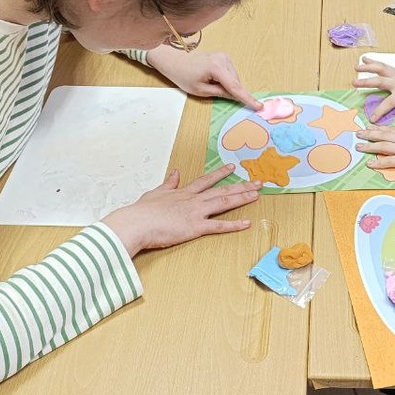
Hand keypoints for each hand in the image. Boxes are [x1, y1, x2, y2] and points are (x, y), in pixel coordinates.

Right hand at [102, 164, 261, 256]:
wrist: (137, 223)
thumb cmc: (142, 212)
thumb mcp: (155, 193)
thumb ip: (168, 184)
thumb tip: (175, 172)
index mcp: (183, 192)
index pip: (206, 181)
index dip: (220, 174)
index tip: (232, 168)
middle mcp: (193, 200)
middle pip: (221, 190)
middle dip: (241, 186)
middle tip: (257, 182)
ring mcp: (196, 212)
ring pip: (224, 203)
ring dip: (242, 198)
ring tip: (257, 195)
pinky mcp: (196, 227)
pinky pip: (219, 226)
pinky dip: (234, 225)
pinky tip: (247, 223)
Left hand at [148, 47, 262, 109]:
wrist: (174, 60)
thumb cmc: (183, 76)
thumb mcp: (200, 90)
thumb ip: (220, 93)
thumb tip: (235, 97)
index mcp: (216, 67)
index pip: (235, 87)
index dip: (247, 98)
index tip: (259, 106)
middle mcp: (223, 59)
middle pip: (235, 82)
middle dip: (230, 91)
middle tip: (213, 92)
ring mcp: (224, 56)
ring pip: (234, 78)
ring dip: (227, 85)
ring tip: (209, 83)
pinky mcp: (223, 56)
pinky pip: (230, 73)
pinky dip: (226, 79)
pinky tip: (213, 78)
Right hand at [354, 58, 394, 122]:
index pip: (390, 102)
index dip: (380, 111)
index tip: (372, 118)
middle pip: (380, 81)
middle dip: (367, 82)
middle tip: (354, 83)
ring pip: (380, 69)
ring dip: (367, 68)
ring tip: (356, 67)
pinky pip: (383, 65)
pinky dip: (373, 61)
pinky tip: (364, 58)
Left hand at [356, 123, 394, 169]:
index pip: (390, 129)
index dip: (378, 128)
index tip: (369, 127)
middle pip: (383, 135)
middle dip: (369, 134)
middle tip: (358, 134)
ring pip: (382, 147)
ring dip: (369, 147)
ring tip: (358, 147)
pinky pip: (389, 162)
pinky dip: (378, 163)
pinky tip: (369, 164)